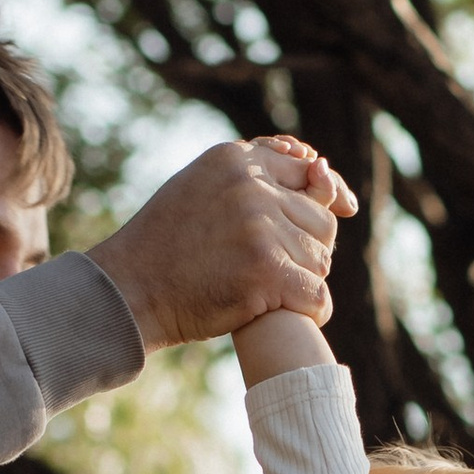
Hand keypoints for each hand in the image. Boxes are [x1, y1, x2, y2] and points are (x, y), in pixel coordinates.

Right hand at [92, 136, 359, 350]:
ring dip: (304, 280)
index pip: (306, 171)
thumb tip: (317, 165)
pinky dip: (313, 309)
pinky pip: (317, 294)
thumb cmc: (163, 246)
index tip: (343, 210)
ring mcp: (259, 229)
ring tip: (274, 291)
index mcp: (236, 160)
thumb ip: (250, 176)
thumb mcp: (200, 188)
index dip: (323, 195)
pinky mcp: (265, 272)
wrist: (130, 289)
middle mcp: (251, 187)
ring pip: (320, 258)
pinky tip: (298, 313)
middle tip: (282, 269)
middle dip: (308, 247)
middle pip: (320, 219)